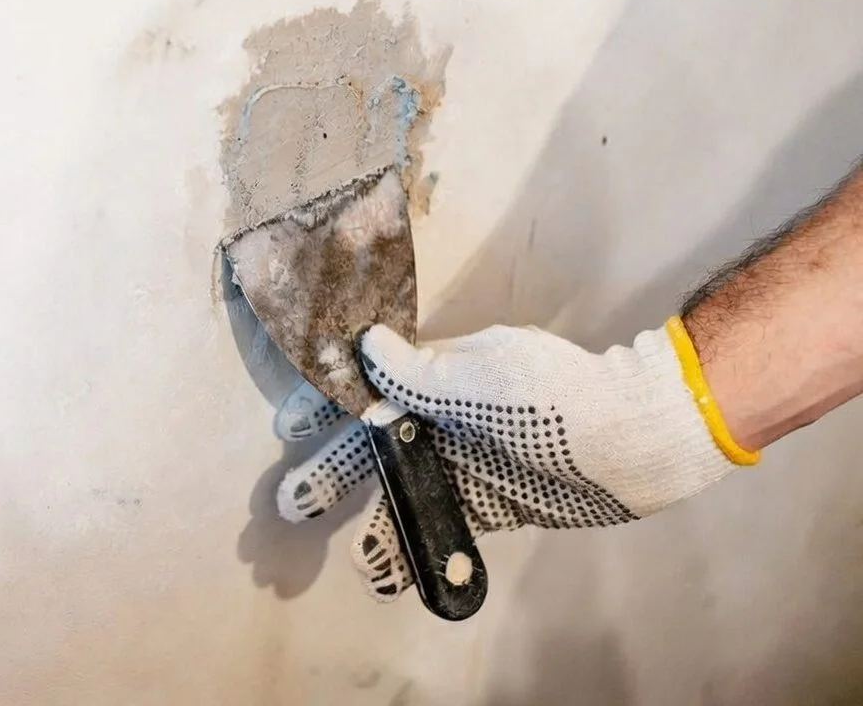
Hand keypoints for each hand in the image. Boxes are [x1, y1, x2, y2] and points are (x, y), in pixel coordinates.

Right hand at [273, 317, 757, 600]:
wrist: (634, 441)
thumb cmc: (557, 399)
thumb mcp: (487, 377)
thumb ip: (423, 372)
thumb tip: (367, 344)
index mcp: (437, 379)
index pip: (367, 388)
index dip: (325, 405)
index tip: (290, 425)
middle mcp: (443, 421)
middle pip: (374, 449)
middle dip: (332, 474)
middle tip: (292, 503)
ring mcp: (465, 465)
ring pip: (404, 494)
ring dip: (374, 524)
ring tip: (354, 559)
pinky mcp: (489, 505)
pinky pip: (443, 528)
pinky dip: (417, 551)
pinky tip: (393, 578)